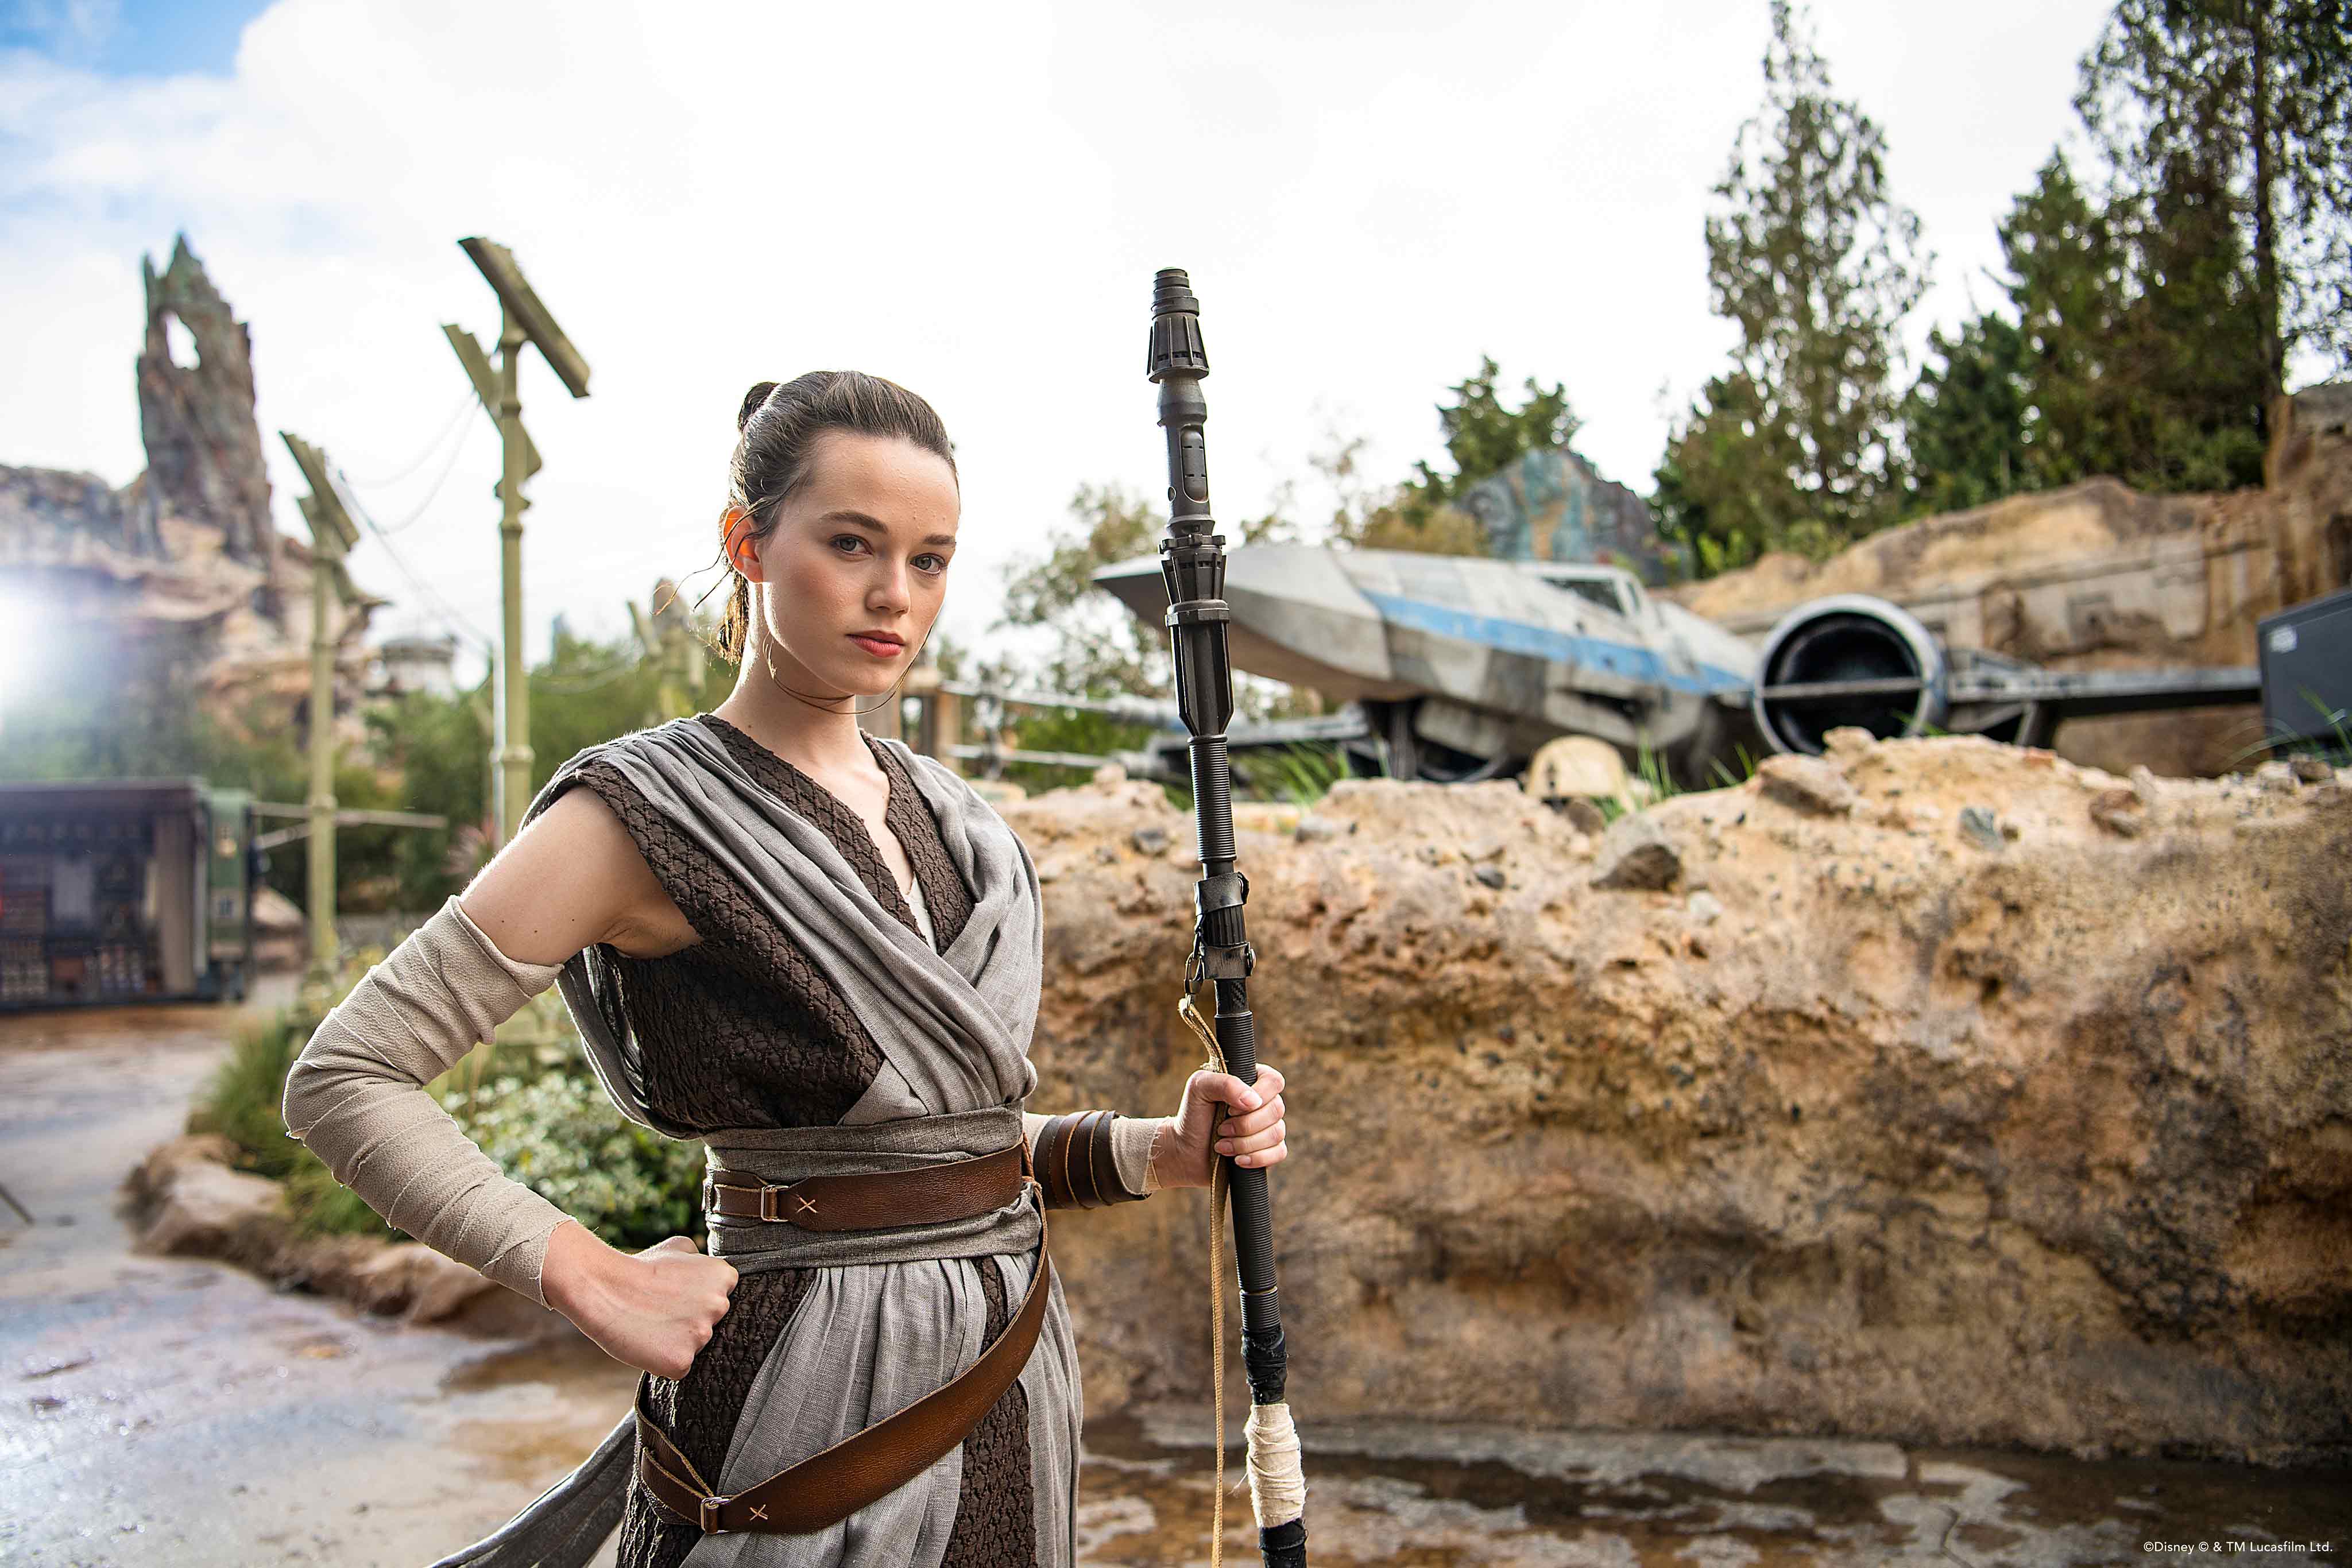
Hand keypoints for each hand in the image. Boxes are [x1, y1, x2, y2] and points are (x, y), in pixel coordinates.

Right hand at [542, 1220, 738, 1380]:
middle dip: (691, 1321)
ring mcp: (702, 1335)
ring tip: (653, 1325)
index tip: (677, 1295)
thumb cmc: (640, 1267)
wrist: (605, 1288)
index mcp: (724, 1277)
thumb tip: (710, 1266)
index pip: (723, 1299)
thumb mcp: (678, 1247)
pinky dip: (664, 1361)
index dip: (697, 1299)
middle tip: (663, 1311)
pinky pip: (679, 1367)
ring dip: (678, 1341)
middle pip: (713, 1325)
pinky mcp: (681, 1361)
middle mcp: (720, 1306)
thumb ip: (703, 1259)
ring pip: (696, 1347)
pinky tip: (649, 1342)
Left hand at [1154, 1064, 1287, 1188]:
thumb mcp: (1200, 1088)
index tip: (1230, 1109)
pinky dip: (1257, 1158)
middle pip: (1276, 1110)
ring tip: (1222, 1146)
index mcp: (1252, 1080)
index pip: (1274, 1081)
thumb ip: (1226, 1084)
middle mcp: (1265, 1102)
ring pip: (1276, 1133)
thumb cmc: (1193, 1115)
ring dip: (1245, 1144)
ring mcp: (1269, 1127)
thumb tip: (1254, 1101)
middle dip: (1245, 1125)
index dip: (1257, 1095)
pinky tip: (1238, 1160)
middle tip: (1220, 1130)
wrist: (1185, 1150)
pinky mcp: (1269, 1150)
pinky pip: (1279, 1153)